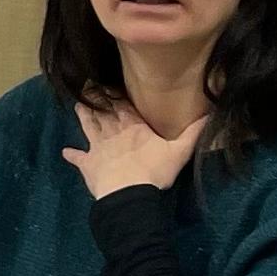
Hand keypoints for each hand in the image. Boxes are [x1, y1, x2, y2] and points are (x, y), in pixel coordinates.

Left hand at [63, 100, 207, 198]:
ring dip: (83, 116)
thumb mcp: (179, 151)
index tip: (107, 81)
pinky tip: (66, 152)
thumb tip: (210, 113)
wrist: (128, 194)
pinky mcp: (88, 164)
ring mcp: (98, 147)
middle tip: (88, 86)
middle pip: (103, 111)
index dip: (115, 92)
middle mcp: (113, 131)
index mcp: (133, 126)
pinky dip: (72, 155)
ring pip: (88, 126)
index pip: (122, 104)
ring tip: (77, 106)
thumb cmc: (153, 171)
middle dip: (97, 98)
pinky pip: (78, 158)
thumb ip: (193, 132)